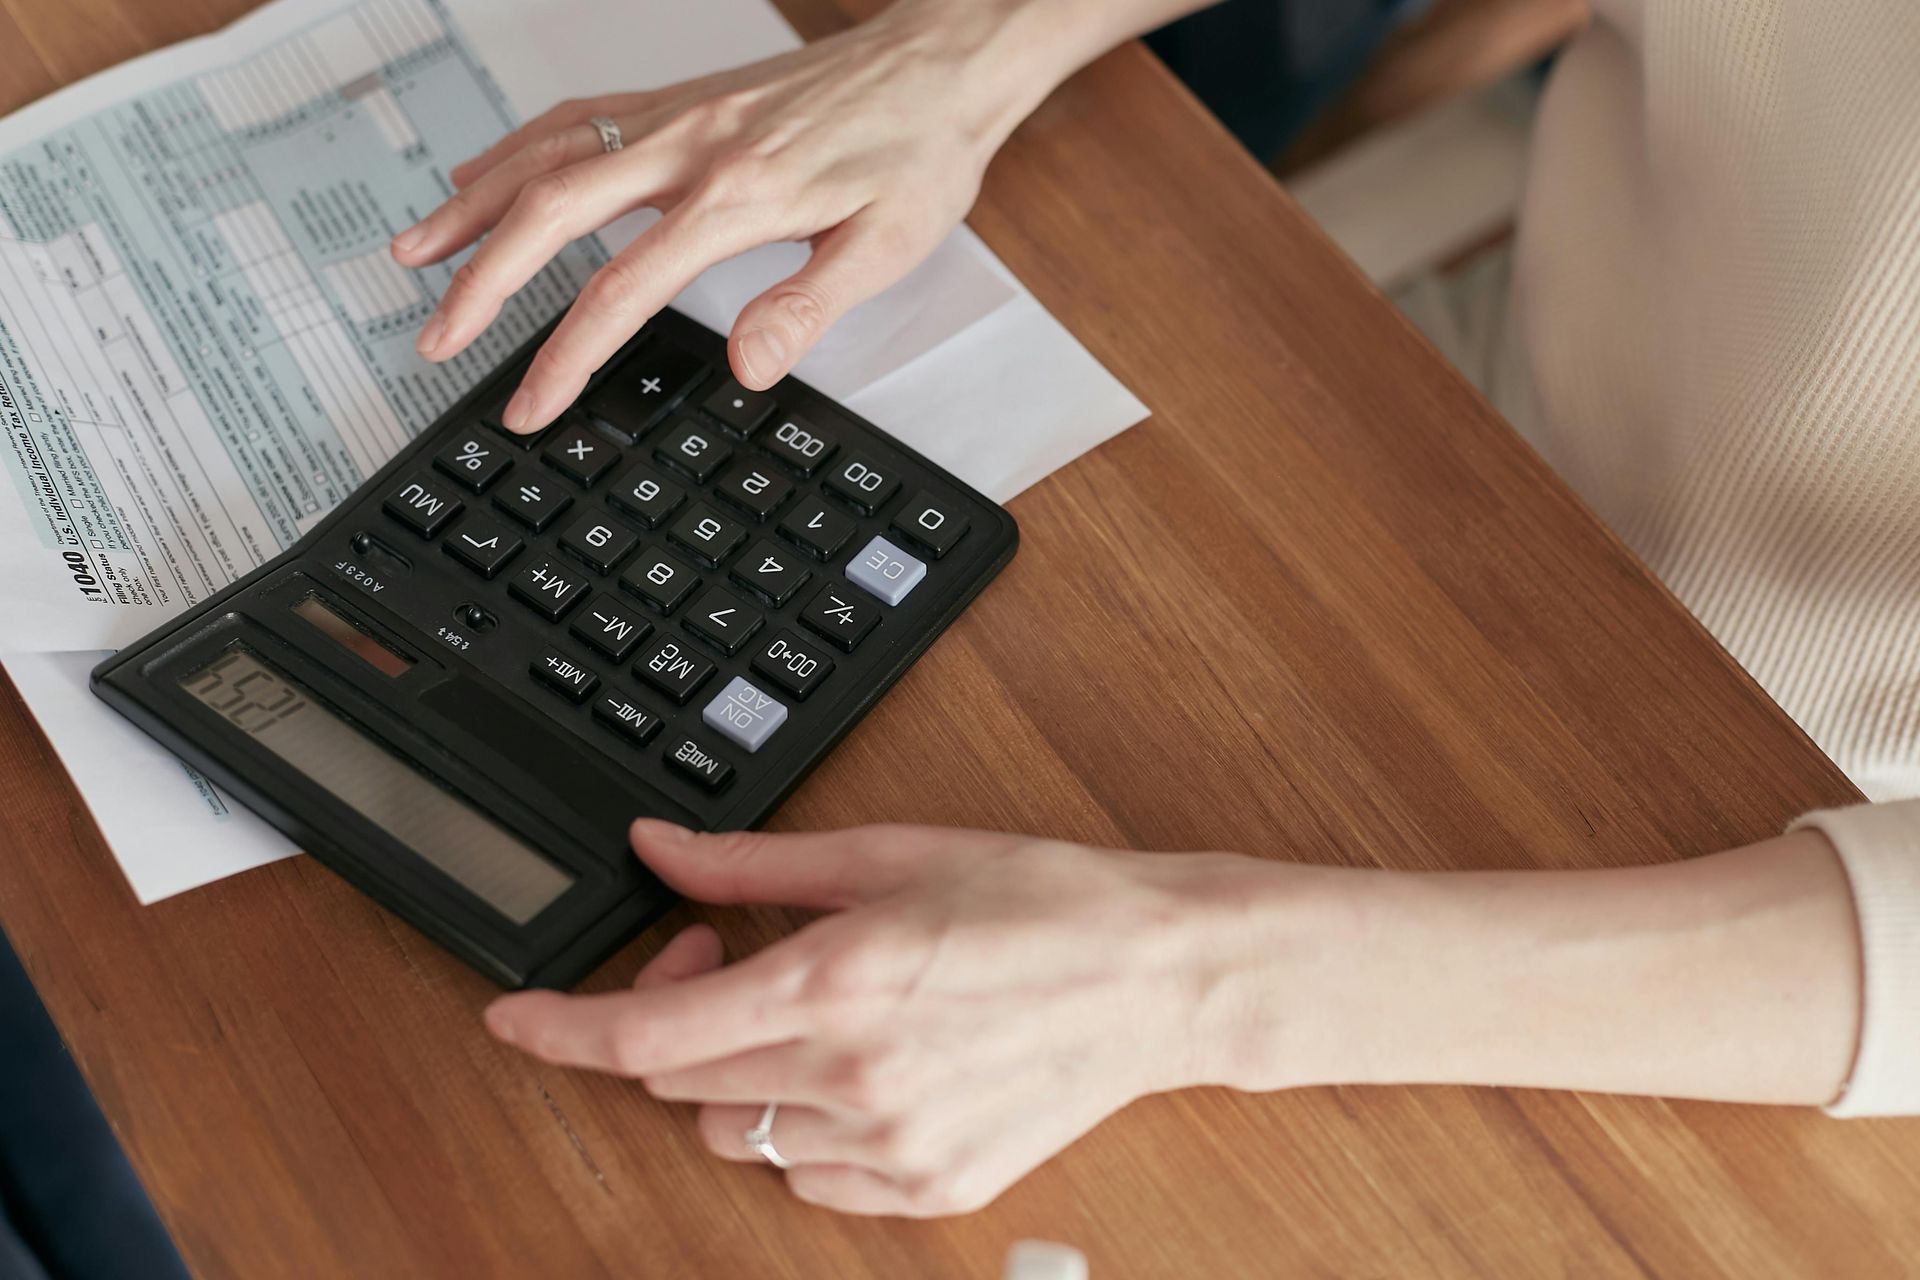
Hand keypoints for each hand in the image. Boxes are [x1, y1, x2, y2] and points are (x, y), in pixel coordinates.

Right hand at [390, 0, 1075, 432]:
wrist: (940, 64)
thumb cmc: (919, 151)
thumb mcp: (888, 246)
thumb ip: (808, 307)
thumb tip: (748, 366)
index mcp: (738, 195)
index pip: (621, 289)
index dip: (564, 357)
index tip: (529, 406)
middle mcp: (691, 146)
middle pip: (552, 213)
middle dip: (480, 283)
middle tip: (434, 340)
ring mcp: (677, 116)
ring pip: (546, 154)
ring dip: (472, 206)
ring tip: (413, 255)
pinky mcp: (680, 101)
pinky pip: (575, 119)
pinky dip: (515, 149)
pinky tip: (481, 173)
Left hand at [483, 820, 1278, 1215]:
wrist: (1156, 978)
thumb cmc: (1039, 903)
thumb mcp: (886, 856)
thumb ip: (752, 865)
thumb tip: (657, 850)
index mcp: (831, 984)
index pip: (643, 1038)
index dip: (558, 1030)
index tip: (514, 1018)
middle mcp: (849, 1078)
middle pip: (679, 1083)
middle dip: (668, 1019)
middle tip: (718, 955)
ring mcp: (888, 1146)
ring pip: (735, 1134)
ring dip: (735, 1075)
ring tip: (805, 1014)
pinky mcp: (925, 1188)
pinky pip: (806, 1176)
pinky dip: (799, 1127)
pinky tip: (856, 1070)